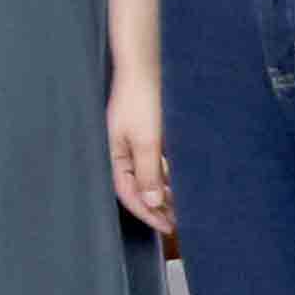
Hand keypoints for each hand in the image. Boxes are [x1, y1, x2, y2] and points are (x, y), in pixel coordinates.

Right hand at [106, 62, 173, 234]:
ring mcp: (131, 144)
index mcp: (114, 155)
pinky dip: (164, 176)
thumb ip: (148, 173)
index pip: (128, 194)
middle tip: (177, 223)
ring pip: (146, 177)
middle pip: (137, 188)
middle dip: (156, 207)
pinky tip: (176, 182)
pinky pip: (153, 164)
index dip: (148, 213)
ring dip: (162, 193)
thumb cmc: (141, 99)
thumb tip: (152, 203)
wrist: (145, 67)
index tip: (167, 227)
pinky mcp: (143, 135)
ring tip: (180, 206)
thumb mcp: (146, 140)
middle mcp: (120, 152)